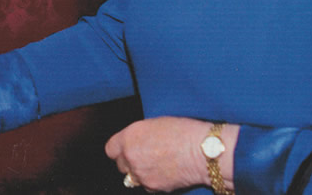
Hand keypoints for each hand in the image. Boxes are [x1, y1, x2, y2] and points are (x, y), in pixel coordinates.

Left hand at [104, 116, 237, 192]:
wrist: (201, 151)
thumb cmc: (183, 132)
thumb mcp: (154, 124)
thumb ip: (138, 135)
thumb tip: (134, 142)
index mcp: (129, 137)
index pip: (110, 149)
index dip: (119, 150)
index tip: (126, 150)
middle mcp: (130, 156)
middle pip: (121, 165)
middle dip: (130, 162)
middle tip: (146, 158)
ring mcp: (140, 174)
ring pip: (133, 178)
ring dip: (141, 174)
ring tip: (158, 165)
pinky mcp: (152, 187)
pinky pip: (147, 187)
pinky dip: (153, 183)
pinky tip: (166, 173)